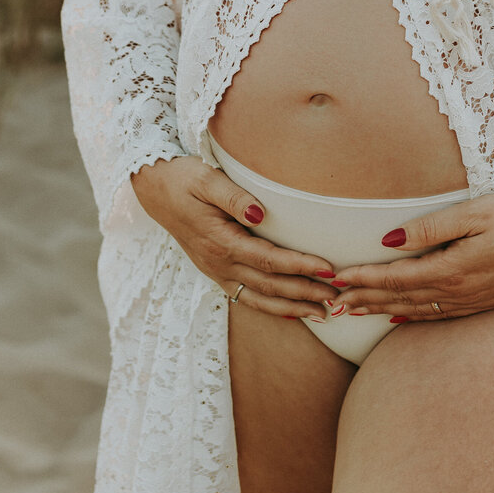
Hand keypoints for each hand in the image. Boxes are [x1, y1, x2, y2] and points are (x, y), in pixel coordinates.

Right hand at [129, 156, 339, 320]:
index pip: (269, 259)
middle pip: (270, 285)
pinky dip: (271, 307)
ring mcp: (216, 271)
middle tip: (339, 296)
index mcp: (221, 241)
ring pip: (260, 298)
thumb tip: (261, 213)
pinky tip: (293, 312)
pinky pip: (246, 296)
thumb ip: (235, 197)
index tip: (329, 268)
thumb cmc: (183, 179)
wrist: (154, 188)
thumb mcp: (206, 179)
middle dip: (306, 292)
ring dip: (293, 307)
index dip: (300, 266)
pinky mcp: (215, 271)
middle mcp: (219, 263)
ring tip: (324, 313)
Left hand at [328, 191, 493, 322]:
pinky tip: (396, 316)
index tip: (336, 277)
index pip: (397, 278)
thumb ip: (431, 229)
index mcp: (454, 269)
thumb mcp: (476, 212)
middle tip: (328, 302)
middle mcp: (460, 291)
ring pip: (416, 310)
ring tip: (351, 311)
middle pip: (401, 298)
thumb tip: (390, 239)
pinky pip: (438, 314)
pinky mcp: (483, 300)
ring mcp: (472, 300)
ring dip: (381, 310)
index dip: (364, 279)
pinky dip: (411, 316)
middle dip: (363, 299)